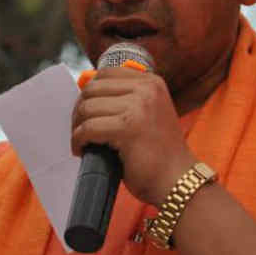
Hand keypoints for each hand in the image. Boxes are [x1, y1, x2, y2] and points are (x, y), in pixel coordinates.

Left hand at [71, 66, 194, 206]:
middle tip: (79, 130)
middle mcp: (146, 89)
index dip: (90, 93)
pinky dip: (79, 140)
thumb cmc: (159, 153)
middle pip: (93, 89)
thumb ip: (124, 100)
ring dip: (77, 127)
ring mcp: (138, 107)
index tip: (86, 112)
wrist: (178, 180)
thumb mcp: (147, 114)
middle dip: (80, 110)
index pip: (106, 73)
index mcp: (151, 83)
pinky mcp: (128, 128)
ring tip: (82, 142)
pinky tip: (82, 151)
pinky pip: (88, 128)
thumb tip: (85, 87)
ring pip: (88, 108)